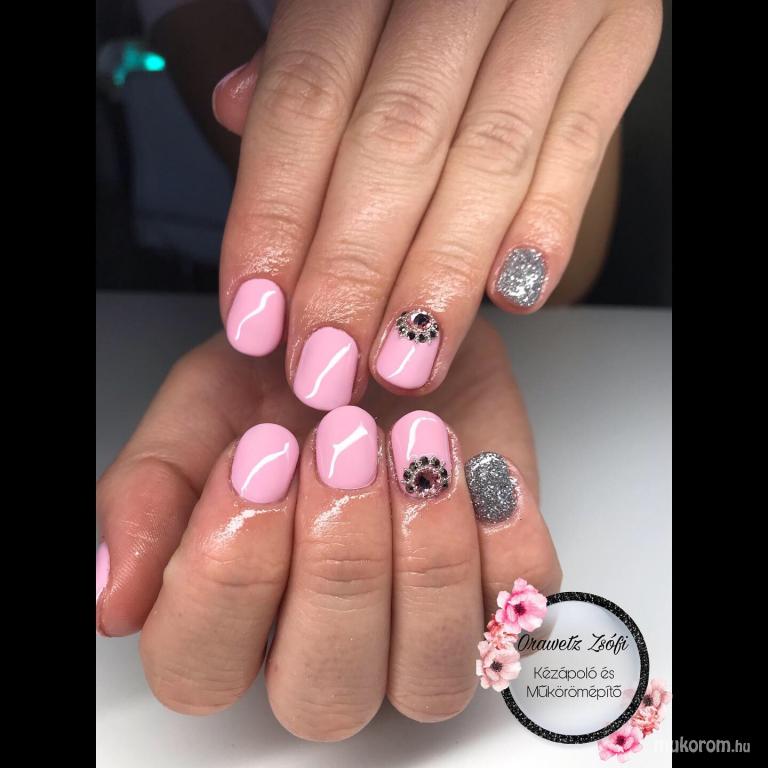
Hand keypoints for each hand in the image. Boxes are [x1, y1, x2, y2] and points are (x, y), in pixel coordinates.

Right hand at [96, 316, 560, 738]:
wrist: (392, 332)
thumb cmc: (296, 373)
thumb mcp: (203, 405)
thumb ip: (149, 493)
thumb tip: (114, 600)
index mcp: (237, 609)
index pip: (201, 668)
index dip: (227, 575)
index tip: (258, 456)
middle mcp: (327, 640)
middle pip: (322, 693)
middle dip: (336, 564)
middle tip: (341, 442)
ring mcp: (420, 626)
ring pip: (427, 679)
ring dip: (424, 558)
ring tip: (417, 442)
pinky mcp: (500, 589)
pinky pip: (520, 612)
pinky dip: (504, 539)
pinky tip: (479, 467)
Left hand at [214, 0, 660, 408]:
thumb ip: (300, 57)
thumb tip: (234, 108)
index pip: (305, 100)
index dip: (276, 218)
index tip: (258, 315)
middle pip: (394, 144)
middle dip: (355, 272)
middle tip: (328, 363)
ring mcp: (549, 4)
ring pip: (487, 161)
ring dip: (441, 277)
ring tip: (403, 360)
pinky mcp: (616, 41)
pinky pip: (584, 143)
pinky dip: (548, 223)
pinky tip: (510, 296)